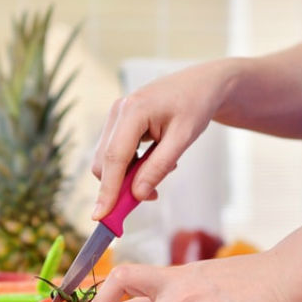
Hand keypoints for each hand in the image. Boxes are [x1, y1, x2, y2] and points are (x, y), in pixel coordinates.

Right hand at [90, 60, 237, 219]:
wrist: (201, 84)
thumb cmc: (195, 106)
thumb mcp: (183, 138)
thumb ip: (159, 167)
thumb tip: (138, 195)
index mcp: (132, 111)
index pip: (114, 158)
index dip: (107, 190)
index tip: (101, 217)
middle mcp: (118, 111)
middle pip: (104, 162)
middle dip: (119, 186)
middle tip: (151, 198)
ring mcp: (116, 116)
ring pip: (108, 160)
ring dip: (129, 176)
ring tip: (164, 170)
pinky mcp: (119, 122)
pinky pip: (116, 152)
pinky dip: (131, 166)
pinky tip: (155, 160)